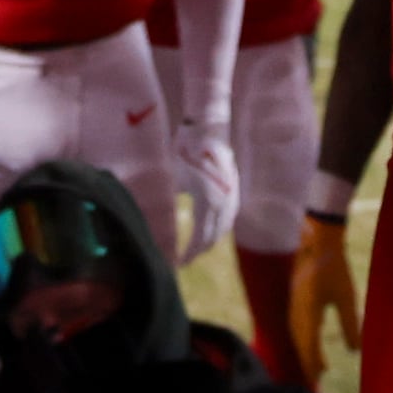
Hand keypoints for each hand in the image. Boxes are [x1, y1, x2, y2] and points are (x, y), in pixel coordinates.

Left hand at [166, 123, 238, 265]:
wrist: (207, 129)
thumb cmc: (184, 152)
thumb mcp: (173, 179)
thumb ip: (171, 203)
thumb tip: (158, 225)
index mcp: (207, 202)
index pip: (200, 238)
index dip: (189, 254)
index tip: (177, 264)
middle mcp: (224, 202)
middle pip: (213, 237)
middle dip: (198, 251)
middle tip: (182, 262)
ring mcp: (232, 196)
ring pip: (223, 228)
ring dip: (210, 241)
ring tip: (195, 251)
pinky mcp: (233, 190)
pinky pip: (228, 217)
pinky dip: (219, 228)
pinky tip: (210, 232)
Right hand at [285, 211, 358, 381]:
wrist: (317, 240)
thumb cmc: (334, 268)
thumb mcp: (346, 298)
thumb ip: (349, 324)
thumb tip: (354, 350)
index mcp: (306, 313)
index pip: (308, 346)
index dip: (313, 363)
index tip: (321, 377)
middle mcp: (296, 311)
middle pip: (300, 342)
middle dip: (308, 359)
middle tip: (317, 377)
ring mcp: (294, 303)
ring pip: (298, 332)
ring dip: (306, 348)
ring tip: (316, 361)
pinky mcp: (297, 295)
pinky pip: (298, 322)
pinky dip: (305, 334)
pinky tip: (313, 334)